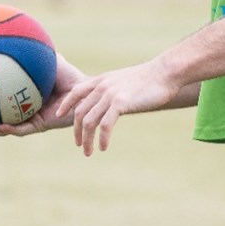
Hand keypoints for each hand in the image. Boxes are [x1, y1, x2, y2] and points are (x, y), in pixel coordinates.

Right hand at [0, 54, 83, 136]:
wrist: (86, 91)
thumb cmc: (69, 75)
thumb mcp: (47, 59)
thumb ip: (31, 51)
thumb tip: (14, 34)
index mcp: (23, 99)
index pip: (0, 102)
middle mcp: (25, 111)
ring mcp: (32, 120)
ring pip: (5, 128)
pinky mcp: (41, 126)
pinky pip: (22, 129)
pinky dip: (10, 128)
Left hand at [55, 57, 182, 155]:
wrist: (165, 73)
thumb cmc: (149, 78)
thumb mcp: (124, 80)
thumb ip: (112, 88)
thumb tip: (109, 101)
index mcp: (102, 80)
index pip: (76, 92)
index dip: (66, 104)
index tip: (59, 114)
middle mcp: (102, 86)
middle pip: (80, 112)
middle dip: (77, 131)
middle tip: (79, 145)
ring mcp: (110, 94)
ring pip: (89, 121)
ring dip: (86, 140)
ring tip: (88, 152)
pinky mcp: (120, 103)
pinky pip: (105, 125)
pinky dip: (103, 139)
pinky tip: (104, 147)